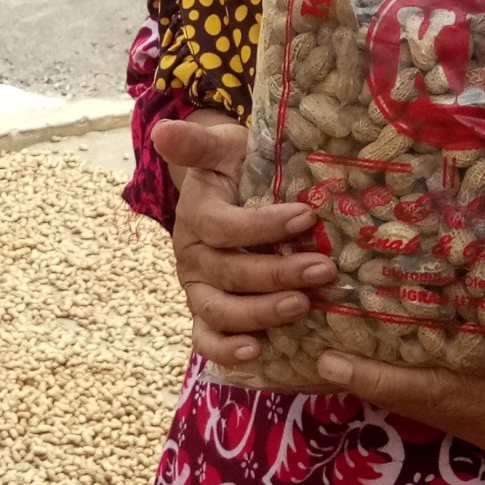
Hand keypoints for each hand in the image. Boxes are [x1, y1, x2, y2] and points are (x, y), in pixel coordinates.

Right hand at [151, 113, 332, 370]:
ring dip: (261, 313)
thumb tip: (161, 130)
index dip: (263, 226)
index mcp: (196, 215)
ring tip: (303, 306)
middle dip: (276, 273)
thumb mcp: (222, 148)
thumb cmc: (238, 170)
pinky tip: (257, 353)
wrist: (232, 193)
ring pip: (219, 311)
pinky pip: (206, 340)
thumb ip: (196, 142)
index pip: (224, 226)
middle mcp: (192, 256)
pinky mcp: (207, 314)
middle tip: (324, 270)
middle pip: (227, 272)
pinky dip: (225, 350)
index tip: (306, 216)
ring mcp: (198, 288)